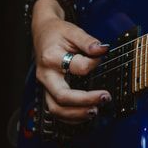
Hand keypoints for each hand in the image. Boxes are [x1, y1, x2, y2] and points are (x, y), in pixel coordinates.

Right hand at [32, 0, 111, 122]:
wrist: (42, 33)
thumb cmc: (58, 33)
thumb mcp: (73, 31)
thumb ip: (88, 41)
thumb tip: (103, 49)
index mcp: (52, 57)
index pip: (77, 66)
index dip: (93, 63)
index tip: (102, 57)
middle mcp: (46, 75)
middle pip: (62, 96)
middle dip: (84, 101)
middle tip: (105, 98)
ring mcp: (45, 85)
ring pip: (56, 109)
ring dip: (77, 114)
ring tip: (96, 111)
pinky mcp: (47, 91)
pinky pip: (55, 110)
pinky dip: (70, 117)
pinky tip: (85, 115)